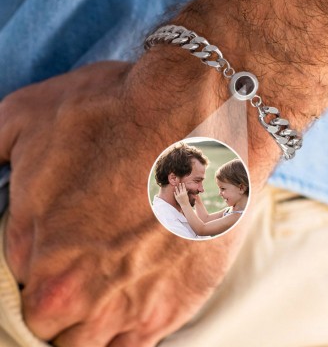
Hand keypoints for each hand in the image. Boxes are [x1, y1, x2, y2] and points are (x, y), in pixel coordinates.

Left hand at [0, 60, 245, 346]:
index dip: (36, 267)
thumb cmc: (119, 115)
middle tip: (86, 261)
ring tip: (110, 278)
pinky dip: (125, 331)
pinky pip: (132, 345)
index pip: (17, 290)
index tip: (57, 250)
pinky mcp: (173, 307)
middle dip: (60, 296)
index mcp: (35, 255)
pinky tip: (131, 299)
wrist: (199, 121)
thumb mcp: (30, 115)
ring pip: (89, 340)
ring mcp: (130, 307)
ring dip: (93, 316)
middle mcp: (78, 295)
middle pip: (52, 323)